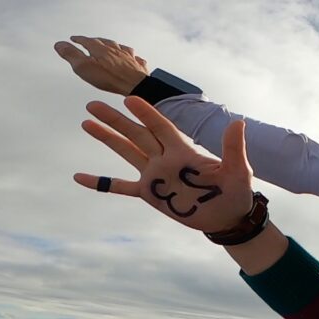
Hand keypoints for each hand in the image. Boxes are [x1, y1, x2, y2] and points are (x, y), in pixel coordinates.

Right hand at [54, 36, 148, 95]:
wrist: (136, 86)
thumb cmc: (111, 78)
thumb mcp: (84, 67)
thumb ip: (71, 55)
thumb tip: (60, 45)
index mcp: (100, 49)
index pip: (86, 41)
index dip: (79, 39)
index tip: (74, 38)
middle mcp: (115, 50)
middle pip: (104, 42)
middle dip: (95, 41)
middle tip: (90, 41)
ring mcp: (128, 57)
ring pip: (120, 47)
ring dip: (113, 45)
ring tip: (110, 45)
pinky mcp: (138, 66)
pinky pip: (134, 58)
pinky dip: (130, 56)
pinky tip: (132, 57)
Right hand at [75, 96, 254, 233]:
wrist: (228, 218)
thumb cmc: (236, 192)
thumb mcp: (238, 170)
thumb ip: (233, 148)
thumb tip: (238, 123)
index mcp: (184, 151)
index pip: (161, 127)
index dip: (146, 113)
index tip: (130, 99)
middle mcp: (165, 159)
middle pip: (137, 134)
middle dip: (116, 120)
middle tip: (92, 105)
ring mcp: (155, 176)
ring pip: (127, 152)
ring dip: (108, 139)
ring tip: (87, 123)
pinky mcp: (150, 194)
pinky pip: (121, 187)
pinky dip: (102, 183)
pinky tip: (80, 177)